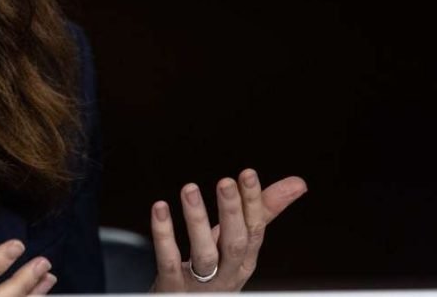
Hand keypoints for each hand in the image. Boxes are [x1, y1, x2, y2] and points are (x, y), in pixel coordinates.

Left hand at [150, 169, 306, 291]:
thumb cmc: (214, 268)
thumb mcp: (238, 240)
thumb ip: (262, 211)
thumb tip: (298, 183)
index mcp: (245, 260)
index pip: (255, 230)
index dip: (253, 202)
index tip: (248, 173)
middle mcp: (227, 273)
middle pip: (234, 243)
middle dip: (232, 213)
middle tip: (225, 182)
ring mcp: (200, 284)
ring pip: (203, 254)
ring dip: (197, 220)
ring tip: (190, 189)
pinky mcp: (172, 286)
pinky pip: (168, 260)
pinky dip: (164, 235)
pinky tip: (160, 209)